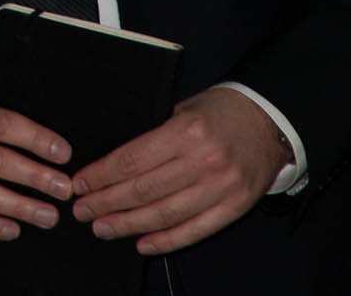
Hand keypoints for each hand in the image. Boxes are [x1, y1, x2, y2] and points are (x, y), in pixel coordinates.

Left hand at [70, 87, 284, 254]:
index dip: (101, 176)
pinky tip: (142, 243)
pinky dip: (166, 241)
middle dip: (106, 202)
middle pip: (143, 190)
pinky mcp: (234, 206)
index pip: (131, 160)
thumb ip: (154, 134)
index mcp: (186, 132)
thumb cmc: (220, 111)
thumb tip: (113, 163)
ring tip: (103, 228)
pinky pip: (195, 230)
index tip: (80, 184)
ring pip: (165, 214)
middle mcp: (203, 161)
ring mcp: (221, 187)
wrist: (270, 119)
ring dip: (128, 225)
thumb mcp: (183, 109)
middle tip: (82, 210)